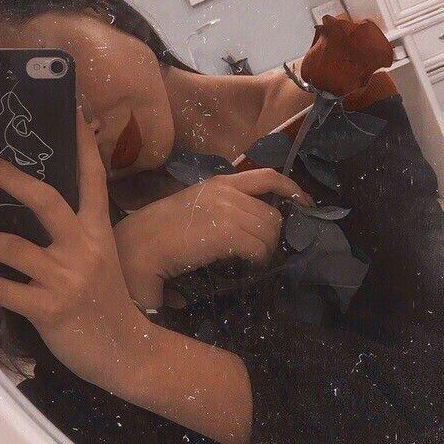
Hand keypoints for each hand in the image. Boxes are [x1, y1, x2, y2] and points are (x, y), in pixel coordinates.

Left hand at [0, 106, 149, 391]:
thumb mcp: (100, 256)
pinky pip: (4, 290)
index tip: (71, 108)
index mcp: (98, 230)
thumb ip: (77, 231)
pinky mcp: (50, 308)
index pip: (93, 176)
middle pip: (46, 199)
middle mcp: (84, 247)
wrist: (126, 350)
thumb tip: (41, 205)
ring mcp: (67, 278)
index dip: (82, 142)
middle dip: (9, 175)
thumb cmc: (107, 300)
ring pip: (12, 247)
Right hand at [114, 169, 311, 308]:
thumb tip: (252, 228)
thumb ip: (223, 211)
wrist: (138, 245)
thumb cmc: (160, 233)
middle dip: (274, 235)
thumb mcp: (196, 210)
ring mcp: (225, 210)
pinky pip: (258, 248)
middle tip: (261, 252)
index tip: (305, 205)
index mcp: (218, 183)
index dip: (293, 190)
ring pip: (269, 231)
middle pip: (273, 212)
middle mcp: (225, 191)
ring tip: (249, 261)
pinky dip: (256, 261)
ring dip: (265, 250)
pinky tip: (243, 266)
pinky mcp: (223, 232)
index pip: (268, 177)